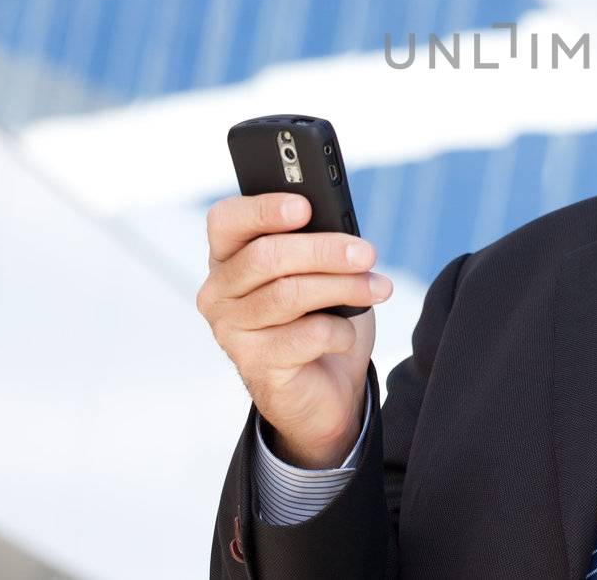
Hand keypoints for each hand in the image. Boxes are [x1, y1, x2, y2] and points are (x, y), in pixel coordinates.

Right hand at [197, 193, 392, 467]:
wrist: (323, 389)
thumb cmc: (319, 317)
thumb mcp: (318, 272)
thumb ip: (314, 245)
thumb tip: (340, 231)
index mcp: (229, 256)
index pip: (226, 220)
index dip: (263, 210)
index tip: (305, 207)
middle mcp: (219, 291)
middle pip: (266, 257)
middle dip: (325, 251)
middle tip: (366, 253)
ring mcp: (231, 330)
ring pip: (289, 294)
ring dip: (344, 287)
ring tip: (377, 287)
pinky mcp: (254, 365)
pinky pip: (306, 335)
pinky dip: (340, 332)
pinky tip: (346, 334)